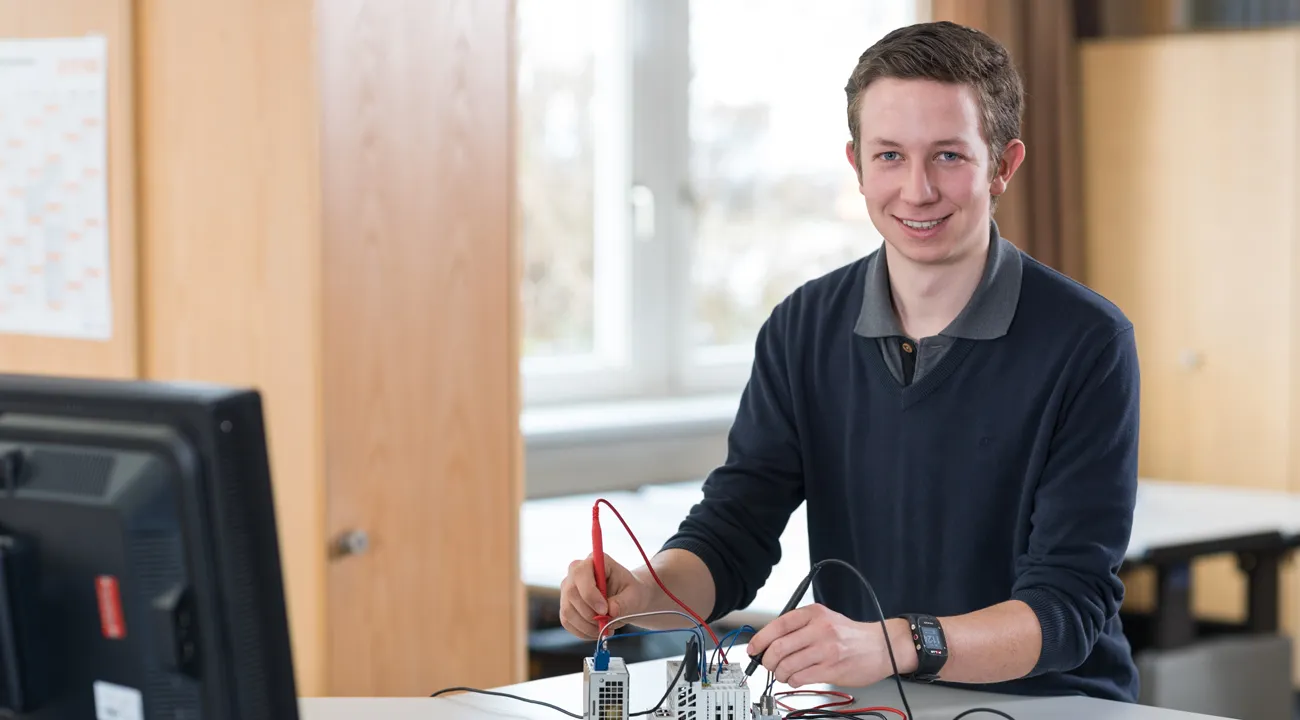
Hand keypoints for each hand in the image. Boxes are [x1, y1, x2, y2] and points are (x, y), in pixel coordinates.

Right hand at [559, 552, 651, 640]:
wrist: (627, 599)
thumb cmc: (631, 592)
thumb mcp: (634, 595)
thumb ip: (624, 602)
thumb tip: (611, 611)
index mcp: (593, 561)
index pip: (581, 573)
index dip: (590, 594)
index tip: (605, 610)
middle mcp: (575, 572)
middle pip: (571, 593)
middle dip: (589, 614)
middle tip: (607, 624)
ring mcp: (567, 589)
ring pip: (568, 611)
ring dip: (587, 626)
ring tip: (606, 629)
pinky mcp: (565, 606)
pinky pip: (567, 622)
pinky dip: (583, 631)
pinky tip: (596, 631)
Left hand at [746, 604, 911, 687]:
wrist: (882, 646)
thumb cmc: (850, 635)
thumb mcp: (824, 619)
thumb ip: (799, 627)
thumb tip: (769, 642)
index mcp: (814, 613)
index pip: (778, 625)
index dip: (760, 639)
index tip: (753, 649)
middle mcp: (819, 629)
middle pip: (778, 647)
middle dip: (767, 660)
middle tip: (768, 664)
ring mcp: (826, 650)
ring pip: (787, 665)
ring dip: (780, 673)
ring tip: (784, 673)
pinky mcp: (832, 669)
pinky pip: (800, 678)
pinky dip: (793, 681)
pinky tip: (797, 678)